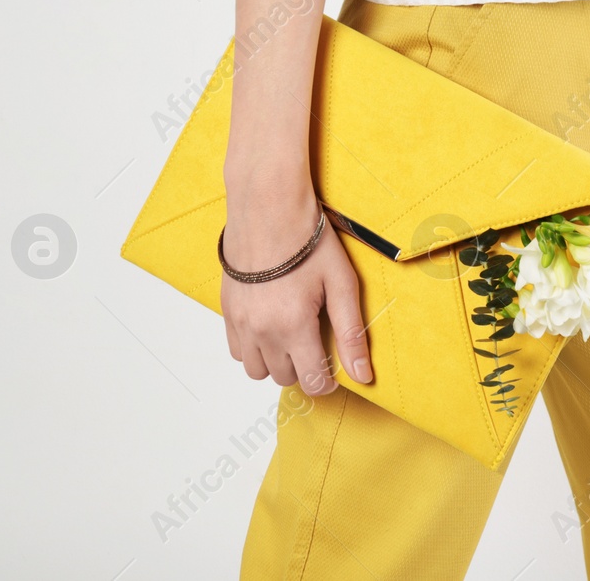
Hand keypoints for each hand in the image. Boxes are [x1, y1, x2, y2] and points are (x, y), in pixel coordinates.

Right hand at [220, 173, 371, 393]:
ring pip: (256, 369)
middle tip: (316, 340)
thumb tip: (363, 375)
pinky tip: (270, 325)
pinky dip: (253, 347)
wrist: (268, 209)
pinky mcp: (227, 310)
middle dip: (303, 367)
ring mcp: (240, 322)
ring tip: (293, 335)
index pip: (311, 381)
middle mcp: (261, 331)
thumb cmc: (309, 241)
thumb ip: (351, 334)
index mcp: (293, 326)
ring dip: (276, 361)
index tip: (334, 369)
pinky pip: (236, 350)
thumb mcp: (342, 284)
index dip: (327, 381)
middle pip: (284, 378)